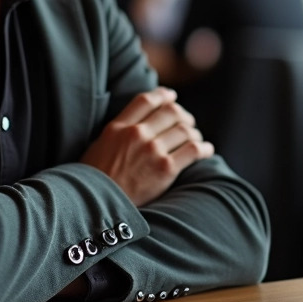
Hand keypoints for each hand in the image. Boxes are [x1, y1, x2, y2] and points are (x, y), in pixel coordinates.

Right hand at [80, 87, 213, 205]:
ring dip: (194, 133)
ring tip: (196, 139)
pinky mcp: (165, 169)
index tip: (172, 97)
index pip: (147, 100)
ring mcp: (152, 150)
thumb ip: (118, 132)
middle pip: (170, 111)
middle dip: (183, 115)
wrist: (98, 206)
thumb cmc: (96, 180)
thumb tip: (136, 124)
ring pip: (185, 129)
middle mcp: (137, 134)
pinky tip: (206, 150)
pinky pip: (193, 150)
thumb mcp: (99, 146)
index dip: (163, 95)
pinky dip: (204, 148)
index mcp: (118, 127)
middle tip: (188, 122)